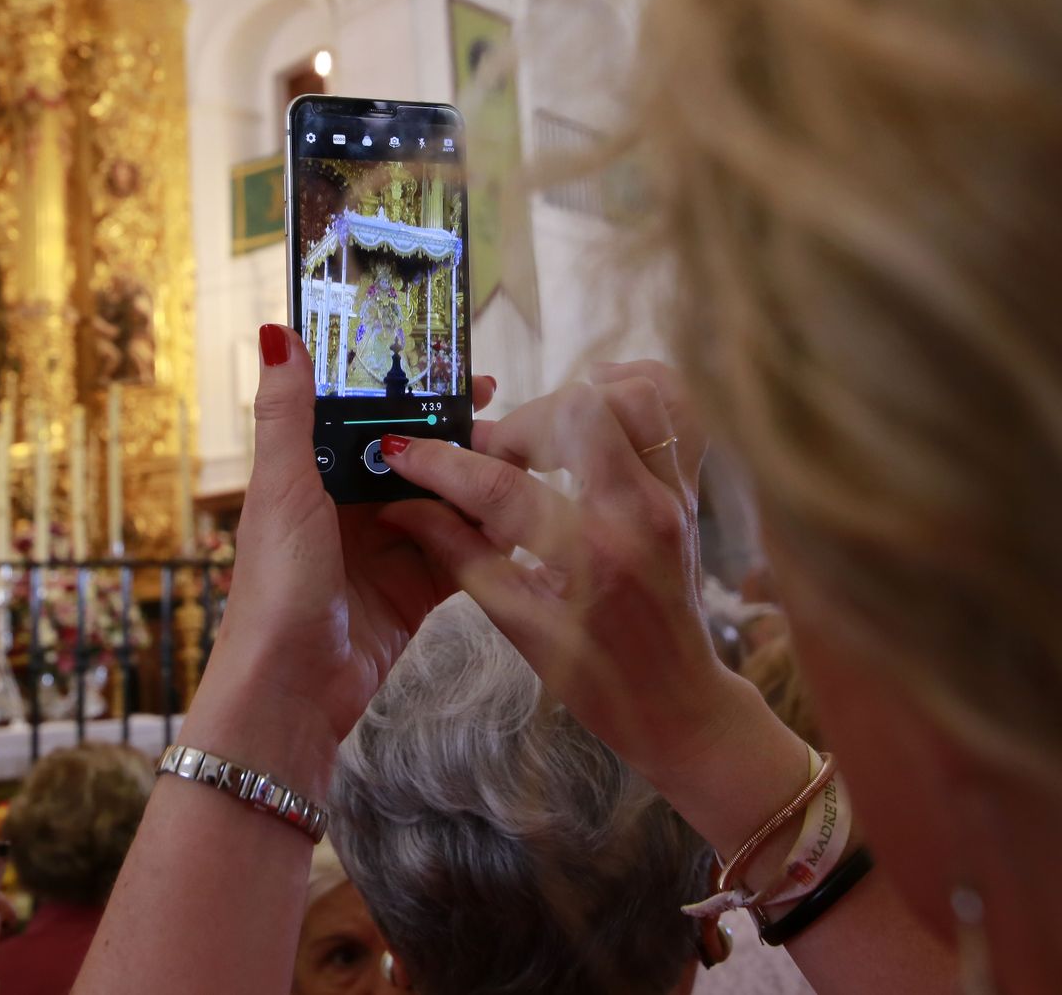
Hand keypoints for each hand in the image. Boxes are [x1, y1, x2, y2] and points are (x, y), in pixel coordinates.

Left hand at [187, 326, 494, 784]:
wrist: (290, 693)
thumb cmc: (273, 589)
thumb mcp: (282, 490)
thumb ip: (287, 415)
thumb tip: (277, 332)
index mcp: (310, 478)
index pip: (367, 418)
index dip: (410, 390)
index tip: (458, 367)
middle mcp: (348, 510)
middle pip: (414, 459)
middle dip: (458, 438)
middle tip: (509, 419)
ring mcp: (385, 552)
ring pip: (444, 503)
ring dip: (478, 486)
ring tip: (525, 463)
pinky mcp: (414, 594)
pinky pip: (460, 554)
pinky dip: (485, 539)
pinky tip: (520, 519)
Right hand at [378, 361, 747, 782]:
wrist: (676, 701)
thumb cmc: (593, 677)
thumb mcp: (515, 623)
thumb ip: (458, 554)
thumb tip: (400, 506)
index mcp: (589, 559)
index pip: (500, 486)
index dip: (441, 463)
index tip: (403, 450)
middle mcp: (639, 515)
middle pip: (576, 412)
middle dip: (519, 423)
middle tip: (492, 455)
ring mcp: (673, 496)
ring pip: (634, 395)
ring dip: (576, 401)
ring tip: (543, 436)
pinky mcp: (690, 489)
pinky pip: (677, 409)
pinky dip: (635, 388)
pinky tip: (596, 402)